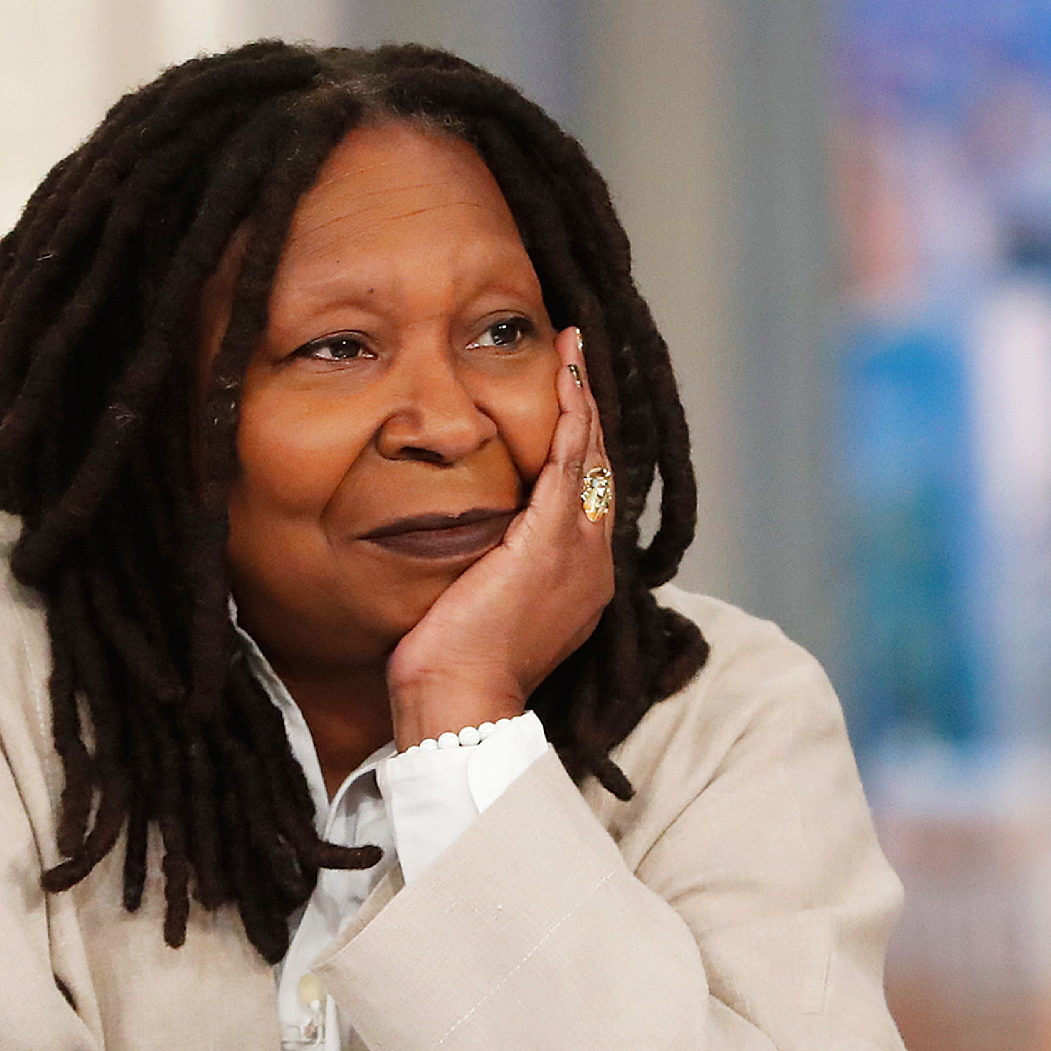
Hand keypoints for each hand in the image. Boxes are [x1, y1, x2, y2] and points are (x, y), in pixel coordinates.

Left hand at [386, 327, 613, 744]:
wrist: (459, 703)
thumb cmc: (452, 673)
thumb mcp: (475, 609)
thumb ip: (482, 571)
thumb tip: (460, 548)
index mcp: (577, 581)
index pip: (584, 498)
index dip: (580, 446)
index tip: (569, 405)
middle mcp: (592, 563)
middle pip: (598, 468)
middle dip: (588, 410)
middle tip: (577, 355)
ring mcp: (579, 552)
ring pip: (590, 456)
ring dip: (582, 397)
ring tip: (574, 347)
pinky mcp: (553, 541)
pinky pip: (571, 462)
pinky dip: (572, 413)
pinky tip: (567, 374)